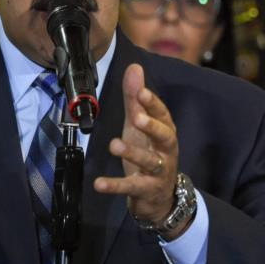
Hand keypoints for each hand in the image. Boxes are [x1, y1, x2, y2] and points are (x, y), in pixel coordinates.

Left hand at [94, 64, 189, 239]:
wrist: (158, 197)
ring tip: (114, 145)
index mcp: (164, 130)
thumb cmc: (148, 152)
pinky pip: (131, 187)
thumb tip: (135, 67)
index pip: (162, 113)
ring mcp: (159, 171)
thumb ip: (135, 98)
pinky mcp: (147, 190)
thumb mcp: (139, 124)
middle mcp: (166, 150)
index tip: (141, 91)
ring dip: (132, 153)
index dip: (152, 103)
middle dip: (151, 126)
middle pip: (164, 136)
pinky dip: (115, 186)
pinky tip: (99, 183)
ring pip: (149, 162)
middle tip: (136, 117)